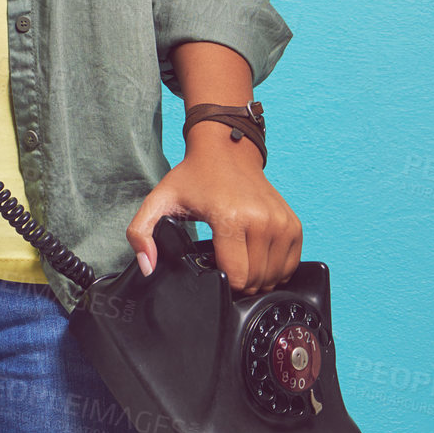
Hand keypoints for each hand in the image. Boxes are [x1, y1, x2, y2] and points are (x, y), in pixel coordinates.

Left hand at [126, 124, 301, 292]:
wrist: (226, 150)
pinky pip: (290, 265)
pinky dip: (275, 269)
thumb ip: (141, 233)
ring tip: (238, 258)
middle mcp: (261, 220)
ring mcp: (280, 222)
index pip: (236, 277)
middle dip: (238, 282)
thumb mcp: (159, 200)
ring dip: (257, 278)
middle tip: (223, 262)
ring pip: (274, 277)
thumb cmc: (194, 176)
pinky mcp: (292, 224)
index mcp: (230, 217)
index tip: (210, 267)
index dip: (220, 281)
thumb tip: (148, 267)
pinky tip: (256, 256)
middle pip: (256, 281)